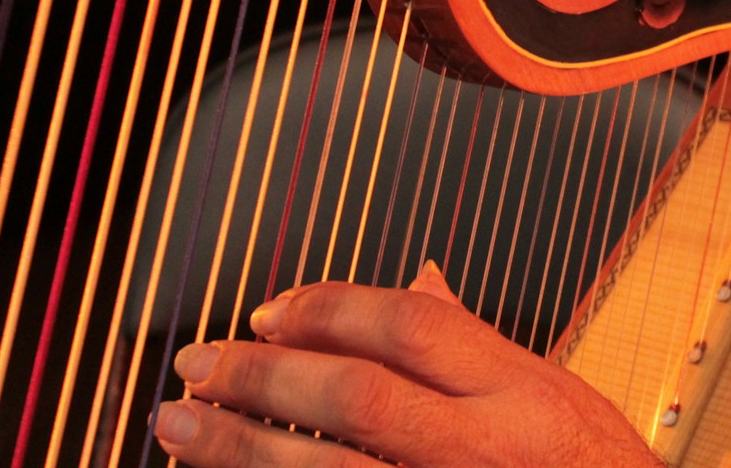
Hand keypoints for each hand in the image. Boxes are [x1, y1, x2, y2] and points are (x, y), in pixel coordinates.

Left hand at [153, 263, 660, 466]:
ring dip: (238, 449)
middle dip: (263, 376)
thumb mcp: (553, 390)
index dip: (328, 307)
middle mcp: (485, 448)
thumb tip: (416, 282)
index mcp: (521, 390)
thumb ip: (478, 345)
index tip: (267, 308)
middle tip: (198, 362)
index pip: (411, 325)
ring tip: (178, 426)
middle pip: (356, 397)